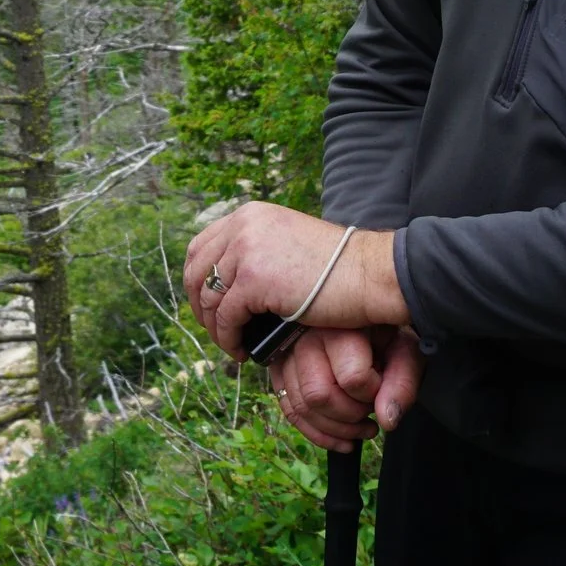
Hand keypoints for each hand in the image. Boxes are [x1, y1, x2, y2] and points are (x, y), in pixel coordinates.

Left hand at [183, 201, 407, 359]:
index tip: (208, 306)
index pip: (201, 247)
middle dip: (201, 307)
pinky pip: (226, 318)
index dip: (198, 281)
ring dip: (216, 329)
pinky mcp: (253, 280)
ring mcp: (246, 251)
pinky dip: (230, 339)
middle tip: (217, 330)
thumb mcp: (288, 242)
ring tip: (233, 344)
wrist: (369, 274)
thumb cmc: (338, 267)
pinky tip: (243, 351)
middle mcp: (243, 226)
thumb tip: (227, 279)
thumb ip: (257, 249)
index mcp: (250, 214)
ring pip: (209, 299)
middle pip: (197, 272)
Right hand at [268, 326, 427, 452]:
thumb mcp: (405, 352)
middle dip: (350, 416)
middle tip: (371, 412)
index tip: (383, 388)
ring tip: (363, 427)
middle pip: (318, 395)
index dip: (373, 394)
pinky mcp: (280, 373)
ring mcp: (288, 357)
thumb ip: (402, 384)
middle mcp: (306, 340)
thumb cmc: (385, 336)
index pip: (352, 378)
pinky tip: (345, 440)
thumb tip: (386, 420)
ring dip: (336, 430)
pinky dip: (319, 435)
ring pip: (301, 408)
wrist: (362, 318)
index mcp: (338, 328)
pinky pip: (291, 413)